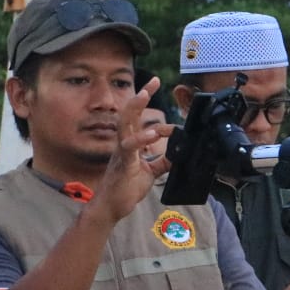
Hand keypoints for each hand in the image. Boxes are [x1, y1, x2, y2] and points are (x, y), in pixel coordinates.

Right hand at [90, 77, 174, 223]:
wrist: (111, 208)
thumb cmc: (125, 190)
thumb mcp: (150, 173)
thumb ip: (162, 161)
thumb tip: (178, 153)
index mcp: (130, 144)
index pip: (138, 118)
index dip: (150, 107)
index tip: (162, 96)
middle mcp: (124, 144)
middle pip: (129, 113)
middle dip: (141, 95)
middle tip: (154, 81)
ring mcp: (121, 153)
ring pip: (124, 124)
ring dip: (134, 108)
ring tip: (144, 94)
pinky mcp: (123, 165)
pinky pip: (129, 148)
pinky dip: (141, 139)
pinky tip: (153, 134)